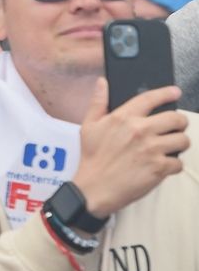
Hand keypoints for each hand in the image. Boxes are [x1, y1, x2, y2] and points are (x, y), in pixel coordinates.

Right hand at [71, 80, 187, 218]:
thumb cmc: (92, 157)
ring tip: (170, 147)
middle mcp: (140, 130)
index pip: (150, 98)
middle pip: (176, 118)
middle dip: (179, 122)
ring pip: (183, 140)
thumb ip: (98, 102)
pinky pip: (179, 162)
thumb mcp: (89, 126)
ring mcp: (152, 149)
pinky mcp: (159, 168)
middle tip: (174, 127)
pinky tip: (163, 165)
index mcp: (123, 118)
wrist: (95, 188)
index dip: (166, 93)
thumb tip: (102, 82)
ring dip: (179, 144)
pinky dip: (174, 165)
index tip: (175, 92)